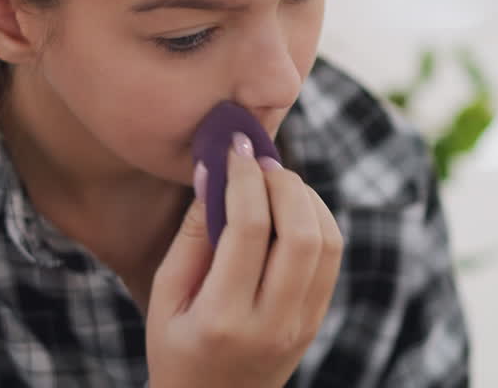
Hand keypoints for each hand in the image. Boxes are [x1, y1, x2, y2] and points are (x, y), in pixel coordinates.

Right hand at [146, 137, 342, 387]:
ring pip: (328, 242)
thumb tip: (210, 172)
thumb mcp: (165, 297)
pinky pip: (332, 258)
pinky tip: (291, 207)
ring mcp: (302, 325)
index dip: (243, 178)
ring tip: (275, 181)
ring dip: (306, 199)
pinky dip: (318, 220)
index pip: (246, 230)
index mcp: (223, 318)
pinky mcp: (317, 321)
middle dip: (283, 183)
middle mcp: (272, 323)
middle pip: (300, 233)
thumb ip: (191, 236)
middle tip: (259, 161)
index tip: (233, 148)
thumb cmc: (176, 350)